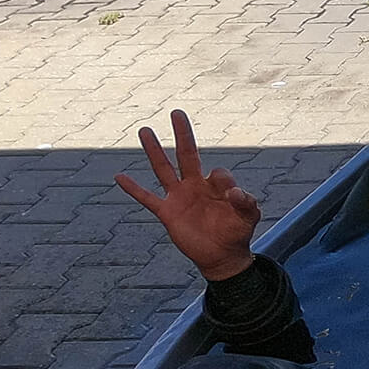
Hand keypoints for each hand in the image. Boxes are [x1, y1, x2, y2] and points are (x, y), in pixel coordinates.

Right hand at [114, 110, 259, 280]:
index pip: (218, 172)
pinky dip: (134, 189)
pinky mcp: (168, 213)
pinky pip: (147, 198)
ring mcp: (179, 198)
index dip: (224, 181)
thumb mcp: (249, 217)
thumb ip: (247, 203)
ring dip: (154, 150)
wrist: (222, 256)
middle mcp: (195, 186)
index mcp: (215, 185)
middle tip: (177, 113)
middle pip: (186, 155)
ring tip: (145, 130)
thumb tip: (235, 191)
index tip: (231, 195)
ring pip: (163, 169)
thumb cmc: (237, 232)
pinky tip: (119, 177)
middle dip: (183, 135)